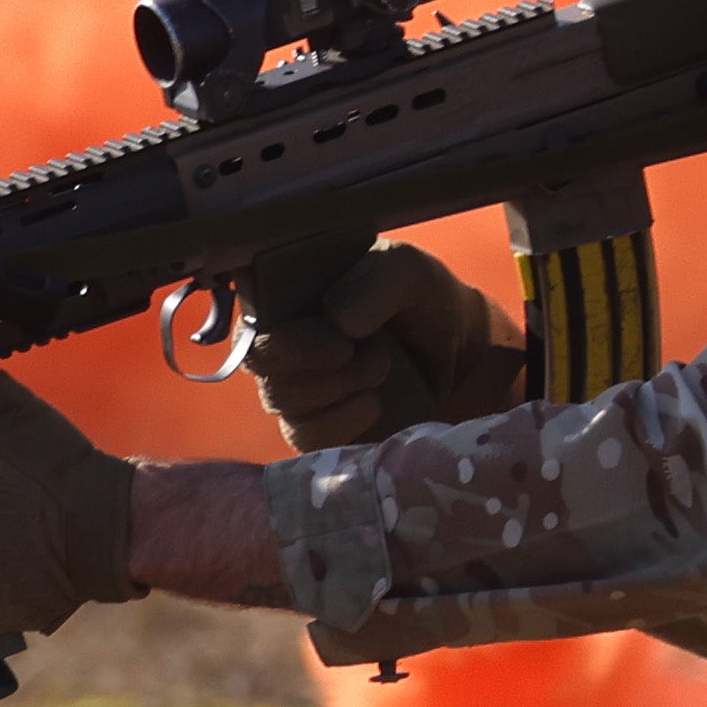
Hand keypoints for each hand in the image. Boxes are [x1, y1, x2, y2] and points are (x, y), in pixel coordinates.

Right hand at [244, 245, 525, 450]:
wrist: (459, 356)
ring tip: (380, 365)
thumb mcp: (408, 271)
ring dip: (338, 383)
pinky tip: (373, 402)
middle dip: (310, 355)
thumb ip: (375, 281)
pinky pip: (304, 435)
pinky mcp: (315, 430)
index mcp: (287, 294)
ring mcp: (293, 389)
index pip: (247, 311)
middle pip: (258, 360)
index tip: (334, 331)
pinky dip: (343, 419)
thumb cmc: (421, 302)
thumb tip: (339, 322)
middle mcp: (279, 343)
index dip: (277, 327)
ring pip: (281, 398)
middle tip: (356, 348)